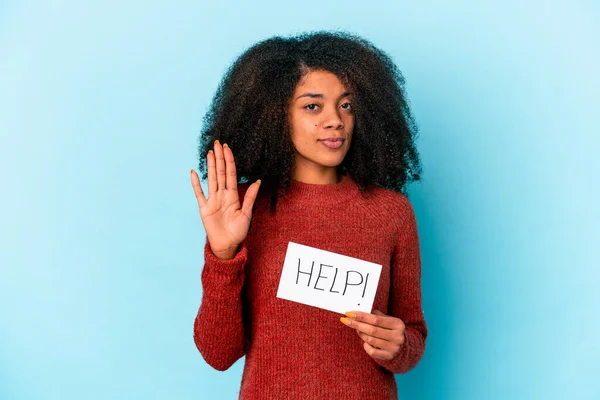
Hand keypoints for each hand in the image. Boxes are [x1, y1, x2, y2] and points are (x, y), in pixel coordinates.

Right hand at [190, 140, 260, 259]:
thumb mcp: (246, 214)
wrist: (228, 245)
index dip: (229, 160)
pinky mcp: (204, 208)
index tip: (227, 148)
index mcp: (233, 195)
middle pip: (220, 173)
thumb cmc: (238, 231)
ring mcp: (212, 200)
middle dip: (219, 158)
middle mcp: (222, 195)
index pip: (230, 174)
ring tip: (209, 153)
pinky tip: (194, 172)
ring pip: (211, 179)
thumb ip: (249, 197)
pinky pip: (199, 193)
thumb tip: (257, 181)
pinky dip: (196, 183)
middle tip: (218, 143)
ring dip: (210, 166)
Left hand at [340, 309, 404, 359]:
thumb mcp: (387, 320)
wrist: (402, 345)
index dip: (361, 316)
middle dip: (357, 324)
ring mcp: (394, 347)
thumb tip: (358, 310)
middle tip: (346, 320)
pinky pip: (372, 351)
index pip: (376, 319)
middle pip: (372, 330)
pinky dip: (366, 346)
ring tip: (357, 329)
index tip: (349, 313)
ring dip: (361, 334)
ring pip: (371, 340)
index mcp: (397, 324)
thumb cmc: (389, 329)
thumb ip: (375, 315)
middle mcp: (398, 336)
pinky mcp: (389, 356)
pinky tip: (365, 342)